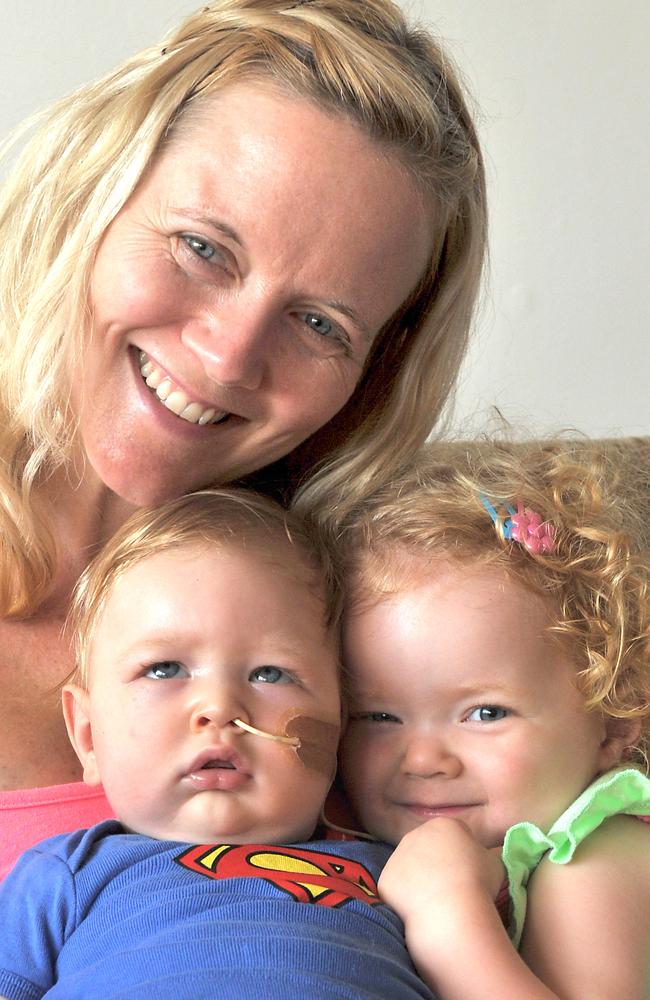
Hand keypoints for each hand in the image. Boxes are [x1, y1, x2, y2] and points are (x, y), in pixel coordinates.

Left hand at [378, 817, 504, 936]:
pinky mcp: (385, 879)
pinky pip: (397, 888)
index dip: (464, 853)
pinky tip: (420, 911)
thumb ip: (487, 856)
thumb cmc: (478, 884)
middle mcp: (416, 834)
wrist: (451, 912)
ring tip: (436, 903)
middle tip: (451, 888)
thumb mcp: (496, 864)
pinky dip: (406, 898)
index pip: (455, 834)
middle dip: (437, 863)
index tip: (470, 873)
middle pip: (428, 847)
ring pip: (410, 867)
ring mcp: (397, 855)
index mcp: (444, 825)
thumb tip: (484, 859)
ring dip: (419, 880)